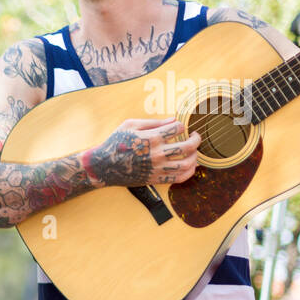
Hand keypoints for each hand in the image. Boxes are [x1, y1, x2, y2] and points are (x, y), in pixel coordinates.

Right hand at [82, 118, 200, 186]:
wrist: (103, 166)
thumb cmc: (116, 142)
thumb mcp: (130, 125)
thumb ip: (153, 122)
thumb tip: (173, 120)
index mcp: (151, 138)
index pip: (177, 128)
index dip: (180, 125)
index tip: (178, 126)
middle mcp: (157, 154)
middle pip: (188, 147)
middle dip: (196, 139)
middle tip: (195, 136)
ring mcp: (157, 168)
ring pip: (187, 164)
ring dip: (195, 156)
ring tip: (193, 152)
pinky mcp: (155, 179)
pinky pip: (179, 178)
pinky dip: (189, 172)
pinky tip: (189, 166)